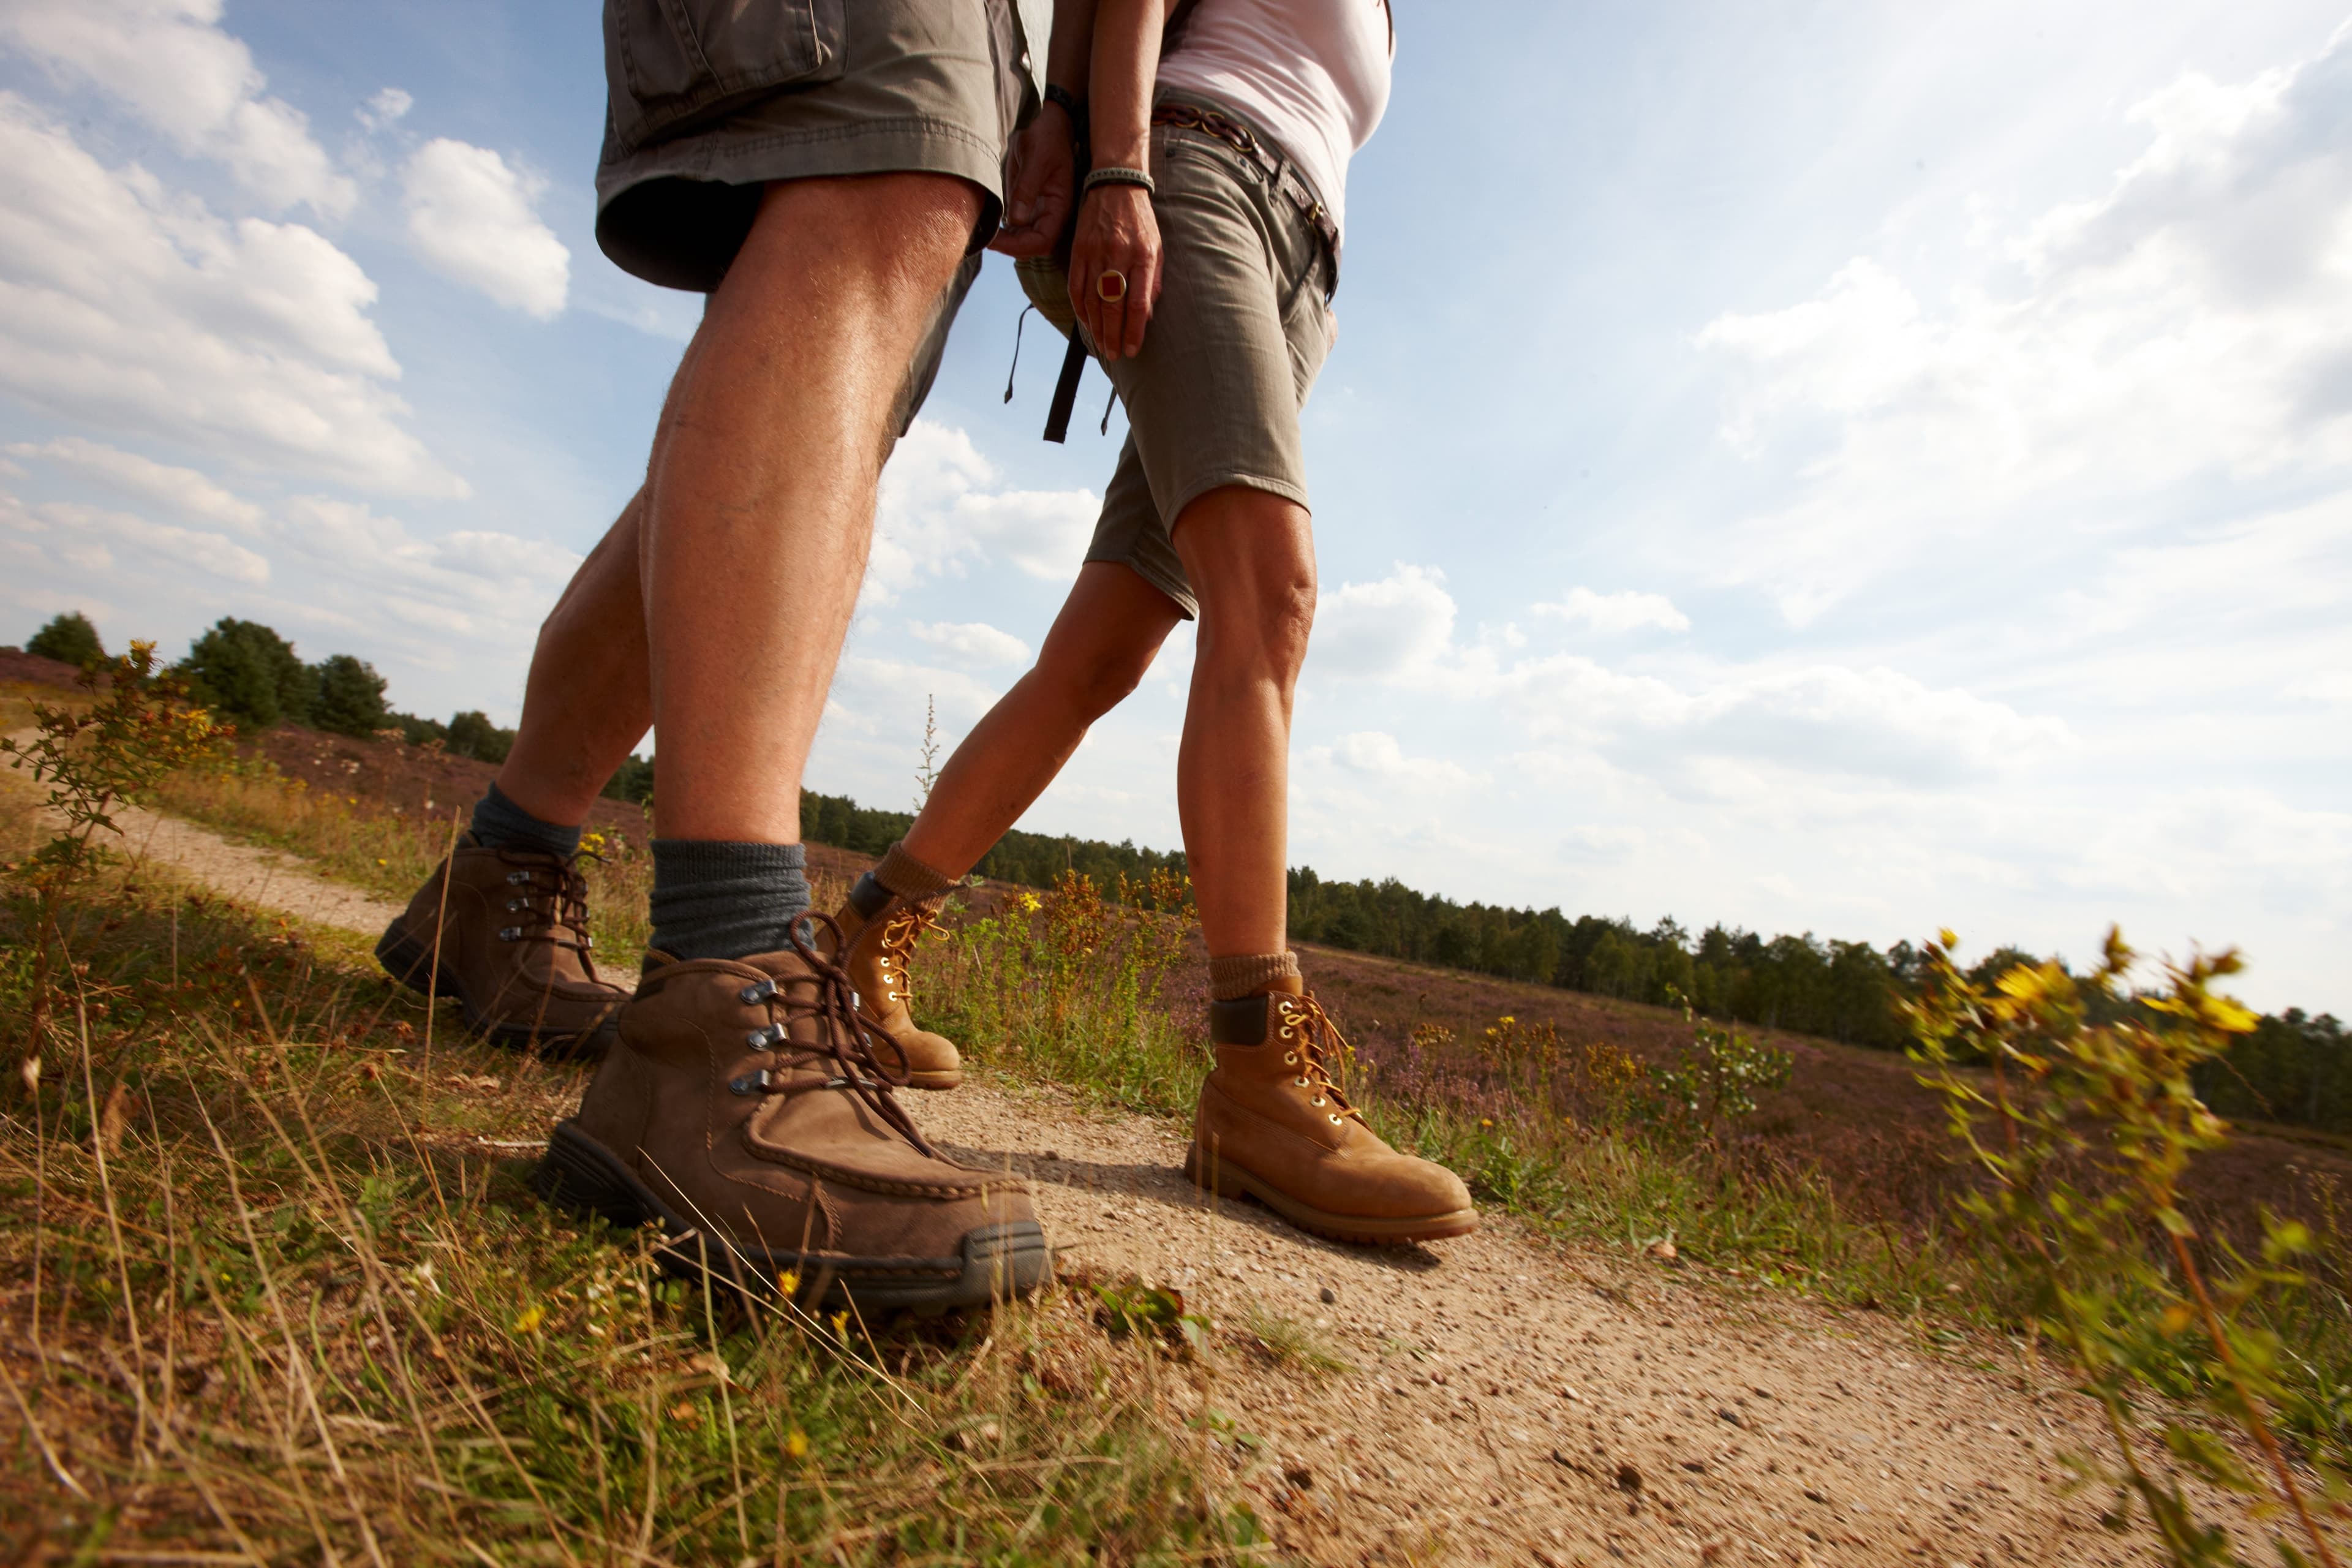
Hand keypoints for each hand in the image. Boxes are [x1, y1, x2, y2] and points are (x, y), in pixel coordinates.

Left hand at [988, 107, 1077, 257]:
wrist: (1048, 126)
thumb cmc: (1046, 138)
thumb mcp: (1034, 158)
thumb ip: (1025, 189)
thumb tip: (1015, 220)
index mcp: (1059, 206)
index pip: (1043, 241)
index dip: (1020, 246)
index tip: (997, 240)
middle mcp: (1051, 215)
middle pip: (1032, 246)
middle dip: (1009, 247)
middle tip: (984, 238)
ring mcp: (1040, 213)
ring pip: (1023, 240)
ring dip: (1004, 242)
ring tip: (984, 234)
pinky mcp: (1028, 207)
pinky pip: (1016, 228)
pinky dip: (1003, 232)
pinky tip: (989, 226)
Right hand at [1068, 182, 1160, 360]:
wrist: (1116, 186)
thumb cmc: (1141, 221)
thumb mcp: (1157, 248)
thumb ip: (1153, 281)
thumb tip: (1147, 314)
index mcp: (1143, 257)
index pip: (1138, 303)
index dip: (1134, 330)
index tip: (1133, 349)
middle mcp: (1118, 256)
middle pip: (1112, 305)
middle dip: (1113, 335)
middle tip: (1115, 354)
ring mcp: (1096, 253)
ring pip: (1093, 300)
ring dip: (1097, 327)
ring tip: (1102, 346)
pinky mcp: (1079, 250)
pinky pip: (1076, 286)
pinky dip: (1080, 309)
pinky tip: (1086, 323)